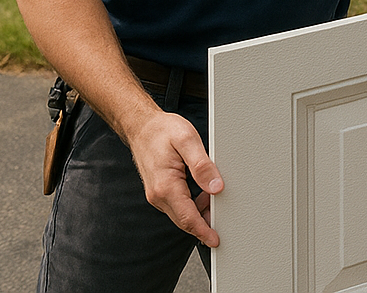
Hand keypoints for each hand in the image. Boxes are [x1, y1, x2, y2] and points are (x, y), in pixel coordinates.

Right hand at [128, 109, 224, 247]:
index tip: (215, 240)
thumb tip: (215, 187)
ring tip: (214, 195)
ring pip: (181, 213)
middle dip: (204, 223)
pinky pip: (177, 205)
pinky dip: (192, 204)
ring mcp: (157, 195)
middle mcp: (158, 195)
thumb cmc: (162, 131)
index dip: (203, 231)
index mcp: (165, 186)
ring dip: (199, 211)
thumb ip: (202, 165)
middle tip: (223, 217)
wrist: (142, 127)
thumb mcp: (188, 140)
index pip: (187, 218)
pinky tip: (202, 191)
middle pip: (184, 220)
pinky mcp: (159, 192)